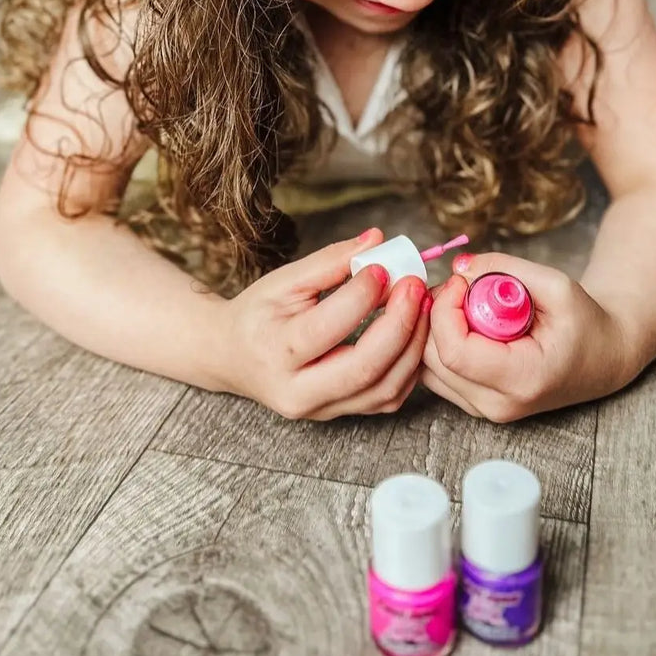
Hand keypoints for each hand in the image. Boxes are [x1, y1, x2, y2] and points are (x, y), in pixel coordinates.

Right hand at [224, 228, 431, 419]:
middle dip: (401, 324)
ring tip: (422, 306)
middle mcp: (297, 391)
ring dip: (413, 345)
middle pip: (364, 367)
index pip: (328, 326)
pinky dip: (408, 366)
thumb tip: (377, 239)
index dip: (363, 295)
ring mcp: (320, 410)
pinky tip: (413, 333)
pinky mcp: (339, 415)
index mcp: (276, 351)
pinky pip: (387, 398)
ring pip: (384, 389)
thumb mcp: (285, 281)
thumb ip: (331, 261)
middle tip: (415, 286)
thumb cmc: (259, 314)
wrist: (233, 357)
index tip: (383, 265)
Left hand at [421, 252, 629, 421]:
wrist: (602, 358)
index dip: (446, 310)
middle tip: (462, 286)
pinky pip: (435, 373)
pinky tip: (463, 322)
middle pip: (433, 359)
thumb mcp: (557, 285)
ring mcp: (484, 410)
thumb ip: (506, 268)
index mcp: (523, 380)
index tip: (463, 281)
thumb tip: (459, 266)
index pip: (454, 351)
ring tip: (465, 303)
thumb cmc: (584, 323)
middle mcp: (498, 405)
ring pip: (427, 367)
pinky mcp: (474, 404)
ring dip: (435, 328)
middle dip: (437, 314)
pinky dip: (438, 343)